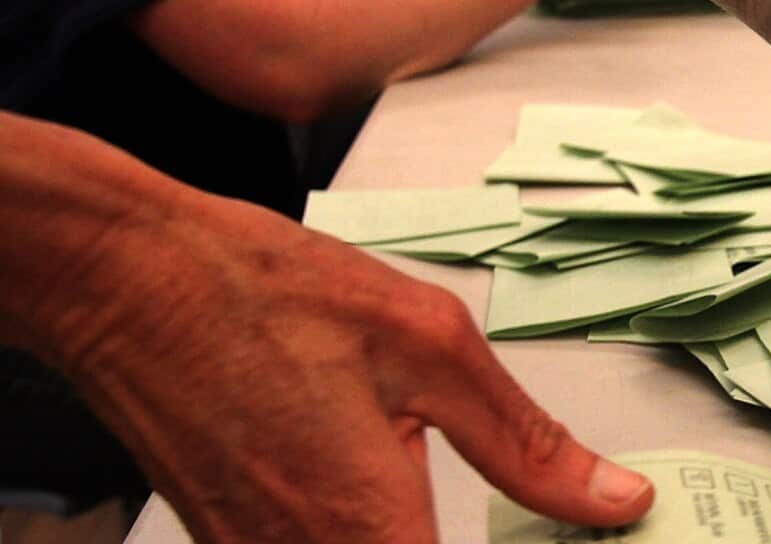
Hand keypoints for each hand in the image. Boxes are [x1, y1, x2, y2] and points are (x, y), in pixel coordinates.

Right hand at [50, 191, 653, 541]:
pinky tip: (392, 495)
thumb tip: (614, 499)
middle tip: (536, 518)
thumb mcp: (431, 347)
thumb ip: (527, 443)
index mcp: (370, 533)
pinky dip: (373, 538)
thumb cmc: (264, 295)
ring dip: (423, 539)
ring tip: (457, 500)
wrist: (129, 281)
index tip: (579, 542)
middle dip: (476, 540)